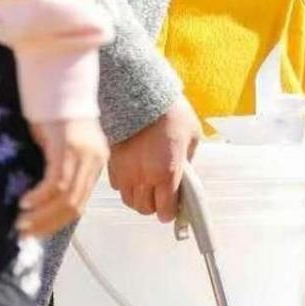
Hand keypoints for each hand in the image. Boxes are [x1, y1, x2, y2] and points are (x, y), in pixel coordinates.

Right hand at [16, 118, 108, 237]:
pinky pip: (57, 182)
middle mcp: (94, 161)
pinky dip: (40, 197)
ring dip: (42, 216)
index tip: (37, 230)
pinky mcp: (69, 148)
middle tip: (26, 234)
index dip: (58, 220)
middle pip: (75, 205)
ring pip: (67, 199)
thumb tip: (38, 194)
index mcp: (94, 162)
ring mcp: (84, 155)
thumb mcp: (55, 142)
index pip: (80, 201)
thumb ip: (55, 166)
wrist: (58, 74)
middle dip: (48, 224)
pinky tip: (25, 204)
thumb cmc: (51, 106)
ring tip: (22, 224)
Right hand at [106, 99, 200, 221]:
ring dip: (140, 198)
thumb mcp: (192, 138)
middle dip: (155, 206)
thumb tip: (186, 176)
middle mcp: (143, 176)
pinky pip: (117, 185)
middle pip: (145, 209)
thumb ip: (188, 162)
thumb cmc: (170, 113)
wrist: (141, 93)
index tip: (174, 209)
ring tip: (148, 187)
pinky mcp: (112, 162)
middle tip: (162, 197)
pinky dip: (126, 185)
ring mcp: (125, 170)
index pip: (165, 210)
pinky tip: (135, 175)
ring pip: (129, 200)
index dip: (171, 212)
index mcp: (166, 173)